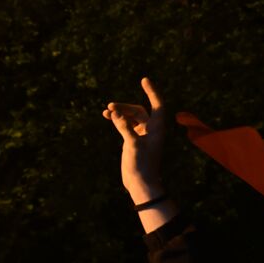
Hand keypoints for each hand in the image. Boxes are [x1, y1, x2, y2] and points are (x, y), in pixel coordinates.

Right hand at [102, 77, 165, 203]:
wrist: (140, 183)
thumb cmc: (141, 165)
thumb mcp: (132, 145)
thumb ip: (124, 128)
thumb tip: (115, 113)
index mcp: (157, 128)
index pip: (157, 104)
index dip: (152, 91)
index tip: (144, 80)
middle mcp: (152, 130)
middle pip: (139, 110)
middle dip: (125, 107)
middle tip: (110, 107)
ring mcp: (142, 135)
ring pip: (131, 117)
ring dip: (120, 113)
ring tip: (106, 111)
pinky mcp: (133, 140)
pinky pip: (126, 125)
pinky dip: (117, 120)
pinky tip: (107, 117)